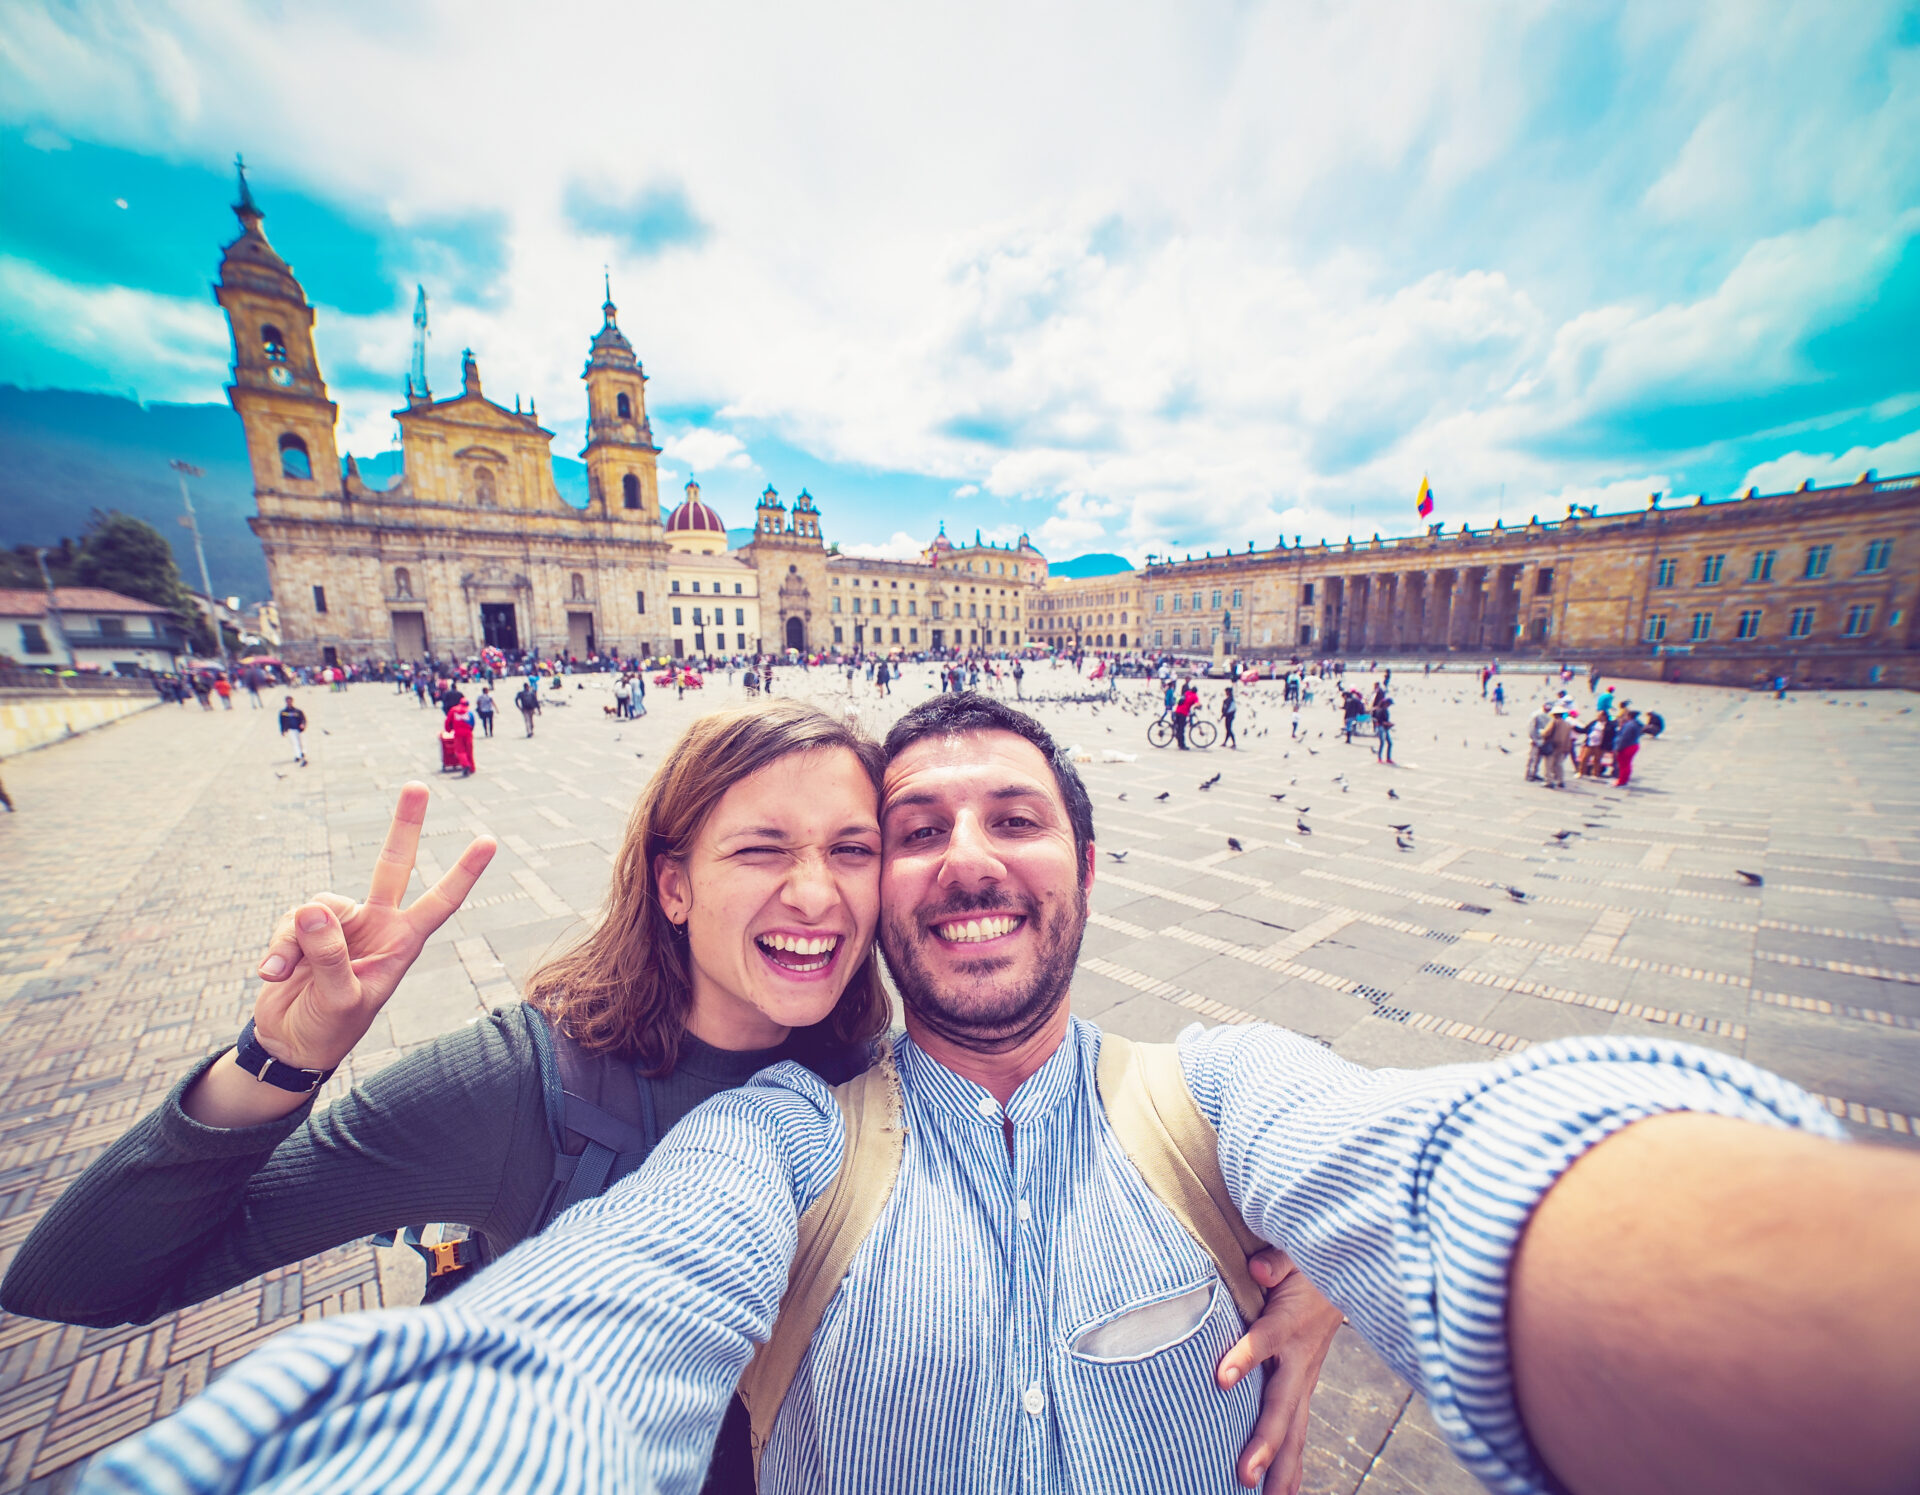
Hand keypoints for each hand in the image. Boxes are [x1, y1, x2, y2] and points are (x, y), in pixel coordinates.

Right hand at [249, 782, 494, 1070]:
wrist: (290, 1044)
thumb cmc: (329, 1028)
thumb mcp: (339, 999)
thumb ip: (328, 956)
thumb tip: (312, 911)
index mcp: (401, 943)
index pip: (439, 902)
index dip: (463, 874)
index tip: (489, 840)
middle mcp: (376, 925)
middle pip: (392, 865)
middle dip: (404, 826)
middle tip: (418, 786)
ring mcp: (340, 925)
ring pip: (317, 907)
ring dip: (296, 940)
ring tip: (286, 975)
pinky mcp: (303, 930)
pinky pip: (289, 923)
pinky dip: (277, 948)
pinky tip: (271, 975)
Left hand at [1217, 1246, 1344, 1492]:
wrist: (1344, 1277)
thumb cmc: (1306, 1265)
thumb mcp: (1293, 1254)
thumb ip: (1276, 1263)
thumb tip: (1257, 1270)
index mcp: (1289, 1321)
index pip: (1264, 1340)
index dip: (1245, 1357)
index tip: (1221, 1378)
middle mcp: (1300, 1358)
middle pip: (1282, 1404)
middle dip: (1265, 1442)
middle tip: (1245, 1475)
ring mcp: (1304, 1378)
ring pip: (1293, 1427)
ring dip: (1280, 1466)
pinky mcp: (1303, 1388)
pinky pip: (1298, 1430)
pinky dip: (1292, 1464)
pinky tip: (1282, 1493)